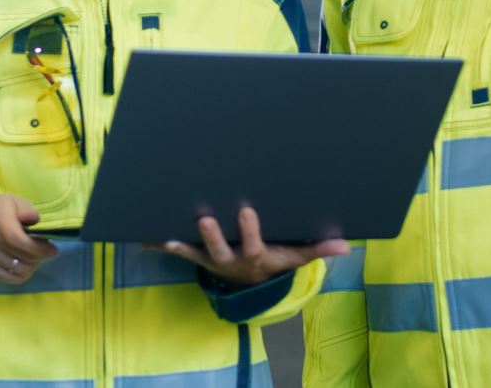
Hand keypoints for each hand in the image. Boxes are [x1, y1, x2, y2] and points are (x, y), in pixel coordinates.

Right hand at [0, 194, 58, 284]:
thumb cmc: (5, 210)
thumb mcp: (17, 202)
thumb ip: (28, 210)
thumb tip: (34, 220)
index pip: (16, 239)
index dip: (37, 248)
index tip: (53, 250)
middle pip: (19, 256)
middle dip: (39, 257)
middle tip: (46, 252)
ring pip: (17, 270)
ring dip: (31, 266)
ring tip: (35, 257)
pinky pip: (9, 279)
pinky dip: (21, 275)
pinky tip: (25, 264)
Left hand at [153, 206, 349, 287]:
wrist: (251, 281)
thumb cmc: (274, 258)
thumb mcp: (296, 255)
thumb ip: (318, 249)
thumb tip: (347, 247)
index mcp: (254, 256)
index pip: (252, 245)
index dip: (249, 230)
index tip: (246, 210)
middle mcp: (230, 260)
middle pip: (218, 250)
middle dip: (210, 235)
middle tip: (203, 218)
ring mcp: (211, 259)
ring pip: (194, 252)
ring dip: (179, 244)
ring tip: (164, 233)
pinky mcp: (197, 255)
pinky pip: (177, 250)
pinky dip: (161, 244)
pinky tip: (143, 237)